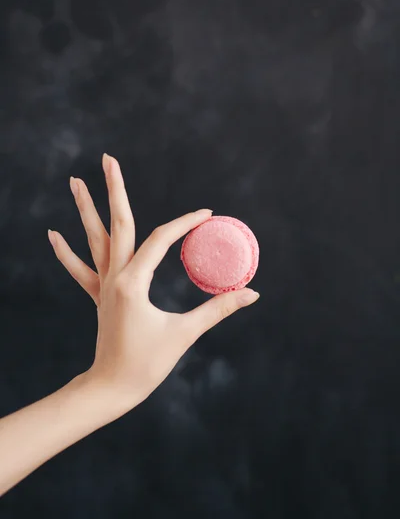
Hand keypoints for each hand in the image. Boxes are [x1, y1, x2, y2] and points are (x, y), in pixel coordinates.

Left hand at [48, 154, 259, 411]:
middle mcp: (115, 277)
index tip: (206, 214)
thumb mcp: (185, 334)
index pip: (162, 239)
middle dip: (113, 189)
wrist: (111, 389)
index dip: (185, 222)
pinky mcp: (99, 296)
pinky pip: (81, 268)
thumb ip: (218, 309)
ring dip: (85, 209)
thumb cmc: (147, 365)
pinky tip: (53, 233)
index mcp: (134, 282)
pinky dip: (66, 251)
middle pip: (117, 223)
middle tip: (107, 158)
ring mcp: (104, 285)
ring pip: (94, 239)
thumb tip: (251, 293)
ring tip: (75, 180)